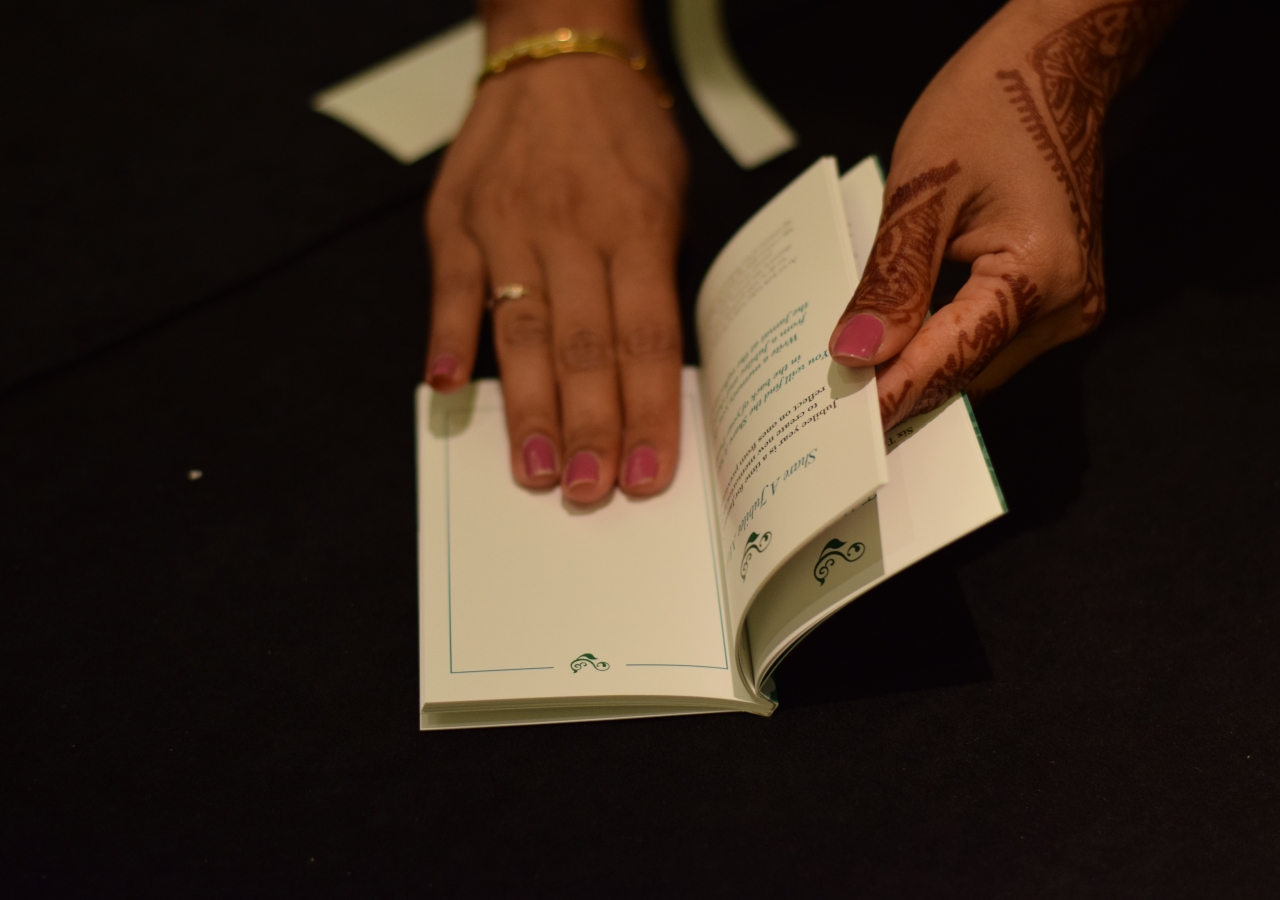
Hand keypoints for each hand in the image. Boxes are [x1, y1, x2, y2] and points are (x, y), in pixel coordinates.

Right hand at [425, 5, 686, 504]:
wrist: (558, 48)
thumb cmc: (622, 129)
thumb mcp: (670, 195)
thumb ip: (656, 279)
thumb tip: (651, 373)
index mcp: (636, 226)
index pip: (645, 338)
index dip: (647, 412)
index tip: (649, 471)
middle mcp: (572, 229)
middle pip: (583, 347)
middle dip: (588, 429)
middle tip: (589, 491)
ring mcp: (508, 224)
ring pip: (522, 332)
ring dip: (527, 408)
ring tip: (533, 471)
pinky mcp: (458, 220)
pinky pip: (453, 288)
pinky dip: (450, 340)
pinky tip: (449, 390)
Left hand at [828, 0, 1180, 428]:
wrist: (1053, 67)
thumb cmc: (991, 106)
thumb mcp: (923, 188)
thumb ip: (893, 278)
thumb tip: (858, 353)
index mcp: (1039, 275)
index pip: (953, 358)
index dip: (894, 393)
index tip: (842, 428)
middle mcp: (1066, 305)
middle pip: (968, 374)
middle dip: (901, 387)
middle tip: (831, 405)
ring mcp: (1068, 306)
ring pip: (978, 365)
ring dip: (921, 368)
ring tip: (855, 377)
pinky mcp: (1054, 298)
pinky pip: (989, 340)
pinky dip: (942, 344)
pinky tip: (897, 341)